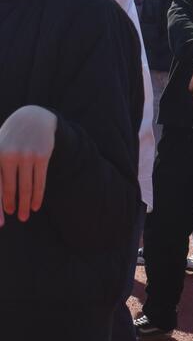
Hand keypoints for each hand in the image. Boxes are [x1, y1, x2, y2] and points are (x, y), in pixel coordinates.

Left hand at [0, 106, 57, 224]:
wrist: (32, 117)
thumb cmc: (9, 139)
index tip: (0, 223)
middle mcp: (9, 155)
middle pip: (9, 189)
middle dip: (12, 207)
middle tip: (15, 218)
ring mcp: (27, 155)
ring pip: (26, 187)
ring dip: (25, 205)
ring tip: (24, 216)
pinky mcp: (42, 155)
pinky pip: (39, 181)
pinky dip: (38, 196)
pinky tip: (36, 205)